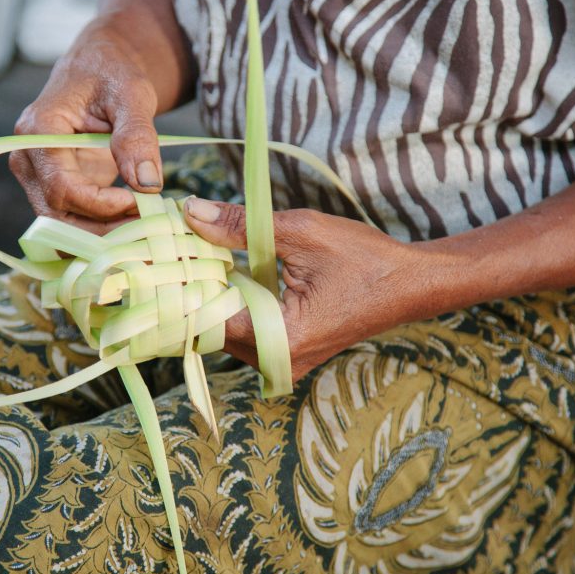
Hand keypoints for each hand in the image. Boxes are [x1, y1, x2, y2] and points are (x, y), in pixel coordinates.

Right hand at [10, 21, 163, 233]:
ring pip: (60, 226)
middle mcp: (27, 157)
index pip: (62, 187)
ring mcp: (37, 176)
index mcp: (38, 130)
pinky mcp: (52, 187)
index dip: (101, 205)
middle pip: (56, 214)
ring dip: (102, 236)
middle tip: (149, 226)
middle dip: (103, 228)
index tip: (141, 201)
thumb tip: (147, 183)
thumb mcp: (132, 95)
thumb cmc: (113, 74)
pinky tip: (131, 227)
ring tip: (144, 228)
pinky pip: (69, 222)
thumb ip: (137, 136)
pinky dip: (99, 231)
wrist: (100, 69)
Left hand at [184, 198, 427, 380]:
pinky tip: (220, 268)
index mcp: (282, 340)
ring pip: (223, 329)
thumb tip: (190, 211)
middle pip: (210, 328)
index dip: (181, 286)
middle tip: (172, 247)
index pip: (207, 321)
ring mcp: (281, 361)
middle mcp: (278, 362)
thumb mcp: (301, 231)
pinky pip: (242, 328)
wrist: (411, 283)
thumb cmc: (364, 258)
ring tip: (193, 252)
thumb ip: (240, 226)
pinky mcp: (284, 352)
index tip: (163, 254)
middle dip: (191, 287)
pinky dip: (230, 299)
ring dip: (209, 293)